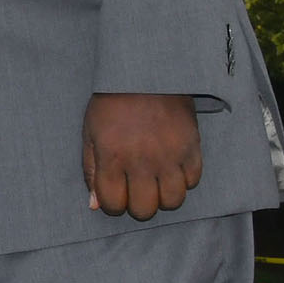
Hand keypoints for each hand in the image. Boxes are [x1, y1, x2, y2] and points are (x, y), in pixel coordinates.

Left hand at [82, 92, 202, 219]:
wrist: (145, 73)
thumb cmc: (112, 103)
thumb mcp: (91, 133)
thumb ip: (91, 171)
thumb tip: (96, 205)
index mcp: (112, 156)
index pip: (113, 204)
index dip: (112, 205)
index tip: (114, 195)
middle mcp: (142, 160)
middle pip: (145, 209)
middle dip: (138, 205)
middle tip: (136, 190)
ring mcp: (170, 155)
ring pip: (173, 201)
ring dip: (163, 197)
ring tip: (156, 181)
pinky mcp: (192, 147)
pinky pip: (193, 181)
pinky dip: (183, 180)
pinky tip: (172, 167)